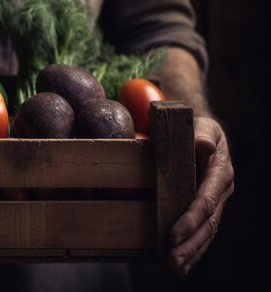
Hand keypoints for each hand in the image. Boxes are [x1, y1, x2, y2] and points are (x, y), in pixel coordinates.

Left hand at [168, 116, 233, 275]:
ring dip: (192, 251)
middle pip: (208, 223)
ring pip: (207, 232)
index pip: (207, 200)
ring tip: (175, 267)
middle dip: (191, 243)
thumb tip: (204, 146)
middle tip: (172, 259)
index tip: (173, 234)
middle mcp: (221, 191)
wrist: (204, 133)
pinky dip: (194, 249)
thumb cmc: (198, 128)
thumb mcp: (202, 127)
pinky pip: (203, 231)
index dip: (191, 219)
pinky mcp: (207, 209)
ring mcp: (216, 202)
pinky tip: (182, 264)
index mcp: (220, 172)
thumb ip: (202, 137)